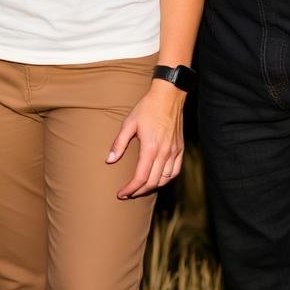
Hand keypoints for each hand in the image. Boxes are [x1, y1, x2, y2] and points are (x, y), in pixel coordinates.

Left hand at [106, 82, 185, 198]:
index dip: (130, 189)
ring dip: (152, 187)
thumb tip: (109, 160)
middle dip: (139, 191)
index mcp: (151, 148)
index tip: (121, 194)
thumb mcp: (129, 123)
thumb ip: (119, 143)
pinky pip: (175, 171)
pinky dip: (166, 179)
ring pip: (165, 180)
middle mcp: (164, 153)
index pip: (140, 177)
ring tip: (141, 188)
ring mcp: (174, 151)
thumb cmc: (147, 108)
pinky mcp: (180, 148)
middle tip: (128, 193)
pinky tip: (158, 179)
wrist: (168, 96)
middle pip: (152, 182)